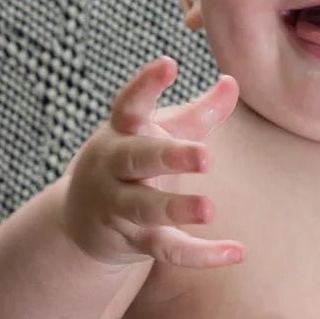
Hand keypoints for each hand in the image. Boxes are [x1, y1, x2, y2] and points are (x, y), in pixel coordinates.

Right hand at [62, 56, 244, 267]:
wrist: (82, 222)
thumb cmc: (133, 164)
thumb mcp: (158, 134)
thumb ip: (198, 112)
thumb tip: (233, 81)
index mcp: (121, 133)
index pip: (129, 104)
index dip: (146, 84)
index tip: (168, 64)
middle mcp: (113, 168)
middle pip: (137, 159)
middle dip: (169, 156)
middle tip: (205, 156)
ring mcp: (118, 206)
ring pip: (146, 208)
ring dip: (176, 208)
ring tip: (209, 209)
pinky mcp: (132, 241)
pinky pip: (168, 249)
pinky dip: (202, 254)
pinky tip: (237, 252)